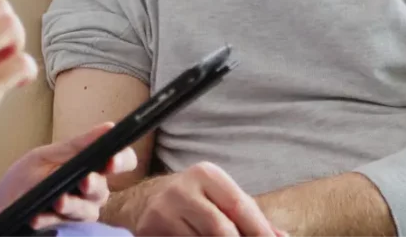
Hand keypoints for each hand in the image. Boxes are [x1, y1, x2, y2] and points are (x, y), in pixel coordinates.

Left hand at [0, 123, 137, 230]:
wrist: (3, 201)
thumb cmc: (29, 174)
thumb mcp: (48, 155)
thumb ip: (77, 146)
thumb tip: (109, 127)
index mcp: (92, 166)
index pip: (121, 161)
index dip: (122, 160)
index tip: (111, 160)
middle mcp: (91, 191)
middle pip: (103, 189)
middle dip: (94, 184)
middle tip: (84, 180)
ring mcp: (79, 211)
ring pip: (86, 210)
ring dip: (72, 204)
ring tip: (58, 200)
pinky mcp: (63, 228)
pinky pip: (60, 224)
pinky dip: (47, 219)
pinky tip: (36, 216)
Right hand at [134, 162, 286, 236]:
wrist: (145, 201)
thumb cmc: (196, 201)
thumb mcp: (223, 200)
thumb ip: (254, 219)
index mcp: (205, 174)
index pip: (239, 206)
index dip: (259, 232)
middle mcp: (182, 189)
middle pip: (222, 230)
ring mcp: (163, 211)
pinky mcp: (150, 230)